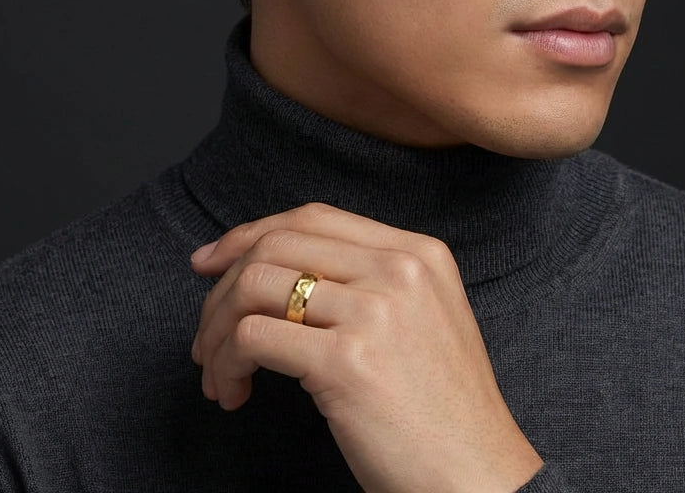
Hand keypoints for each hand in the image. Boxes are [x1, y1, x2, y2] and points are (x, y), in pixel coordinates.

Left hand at [190, 202, 542, 492]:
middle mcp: (399, 269)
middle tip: (205, 333)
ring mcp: (374, 311)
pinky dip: (227, 364)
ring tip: (218, 372)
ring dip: (218, 330)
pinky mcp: (346, 361)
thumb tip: (279, 272)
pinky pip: (252, 338)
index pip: (315, 217)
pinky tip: (235, 394)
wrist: (479, 477)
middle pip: (279, 243)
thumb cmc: (443, 412)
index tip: (213, 261)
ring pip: (255, 286)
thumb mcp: (424, 319)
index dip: (253, 234)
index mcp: (419, 253)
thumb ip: (371, 283)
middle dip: (223, 285)